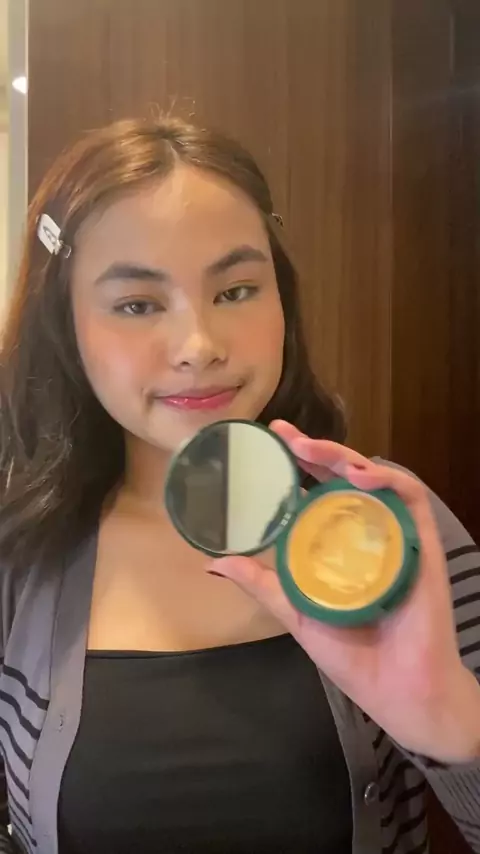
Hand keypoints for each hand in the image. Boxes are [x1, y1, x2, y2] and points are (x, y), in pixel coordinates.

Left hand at [208, 420, 479, 762]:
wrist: (396, 690)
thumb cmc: (352, 655)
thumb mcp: (296, 610)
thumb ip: (262, 584)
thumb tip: (214, 563)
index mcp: (339, 544)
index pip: (321, 491)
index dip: (302, 463)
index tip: (275, 438)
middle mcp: (367, 531)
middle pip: (346, 478)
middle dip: (318, 450)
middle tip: (286, 435)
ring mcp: (395, 535)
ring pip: (376, 480)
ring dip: (346, 458)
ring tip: (312, 448)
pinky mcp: (420, 544)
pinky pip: (411, 499)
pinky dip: (388, 480)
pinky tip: (360, 475)